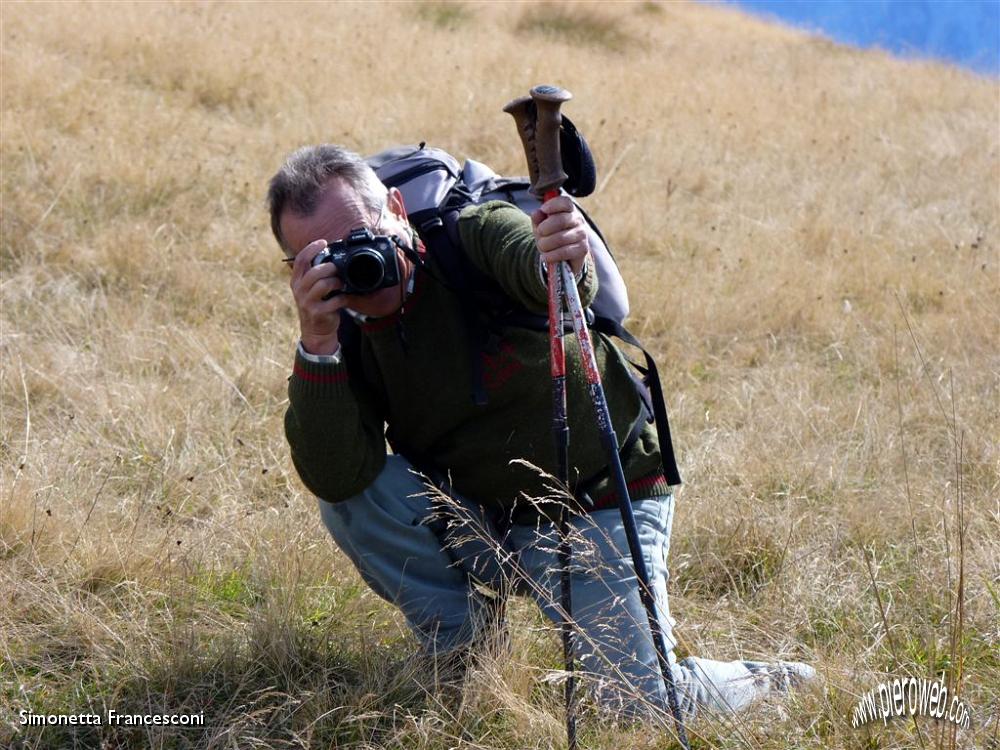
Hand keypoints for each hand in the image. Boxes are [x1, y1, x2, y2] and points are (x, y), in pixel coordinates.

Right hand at [289, 239, 345, 355]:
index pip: (300, 260)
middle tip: (338, 268)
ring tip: (342, 283)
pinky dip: (343, 297)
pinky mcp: (317, 313)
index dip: (311, 248)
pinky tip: (345, 297)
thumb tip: (332, 256)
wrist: (316, 331)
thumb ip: (316, 273)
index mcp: (296, 280)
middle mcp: (299, 290)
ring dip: (336, 282)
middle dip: (329, 267)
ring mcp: (307, 302)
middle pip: (314, 272)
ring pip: (323, 284)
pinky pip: (334, 300)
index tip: (323, 242)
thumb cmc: (317, 305)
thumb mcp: (311, 288)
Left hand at [531, 195, 590, 276]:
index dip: (553, 204)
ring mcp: (582, 234)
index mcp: (569, 210)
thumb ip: (538, 219)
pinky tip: (546, 256)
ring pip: (561, 238)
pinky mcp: (582, 249)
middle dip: (545, 228)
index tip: (543, 209)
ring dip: (546, 244)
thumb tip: (537, 213)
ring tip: (542, 247)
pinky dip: (551, 255)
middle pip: (561, 220)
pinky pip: (564, 251)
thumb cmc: (551, 237)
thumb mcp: (541, 227)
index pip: (565, 202)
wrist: (563, 258)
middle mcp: (578, 220)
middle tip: (540, 234)